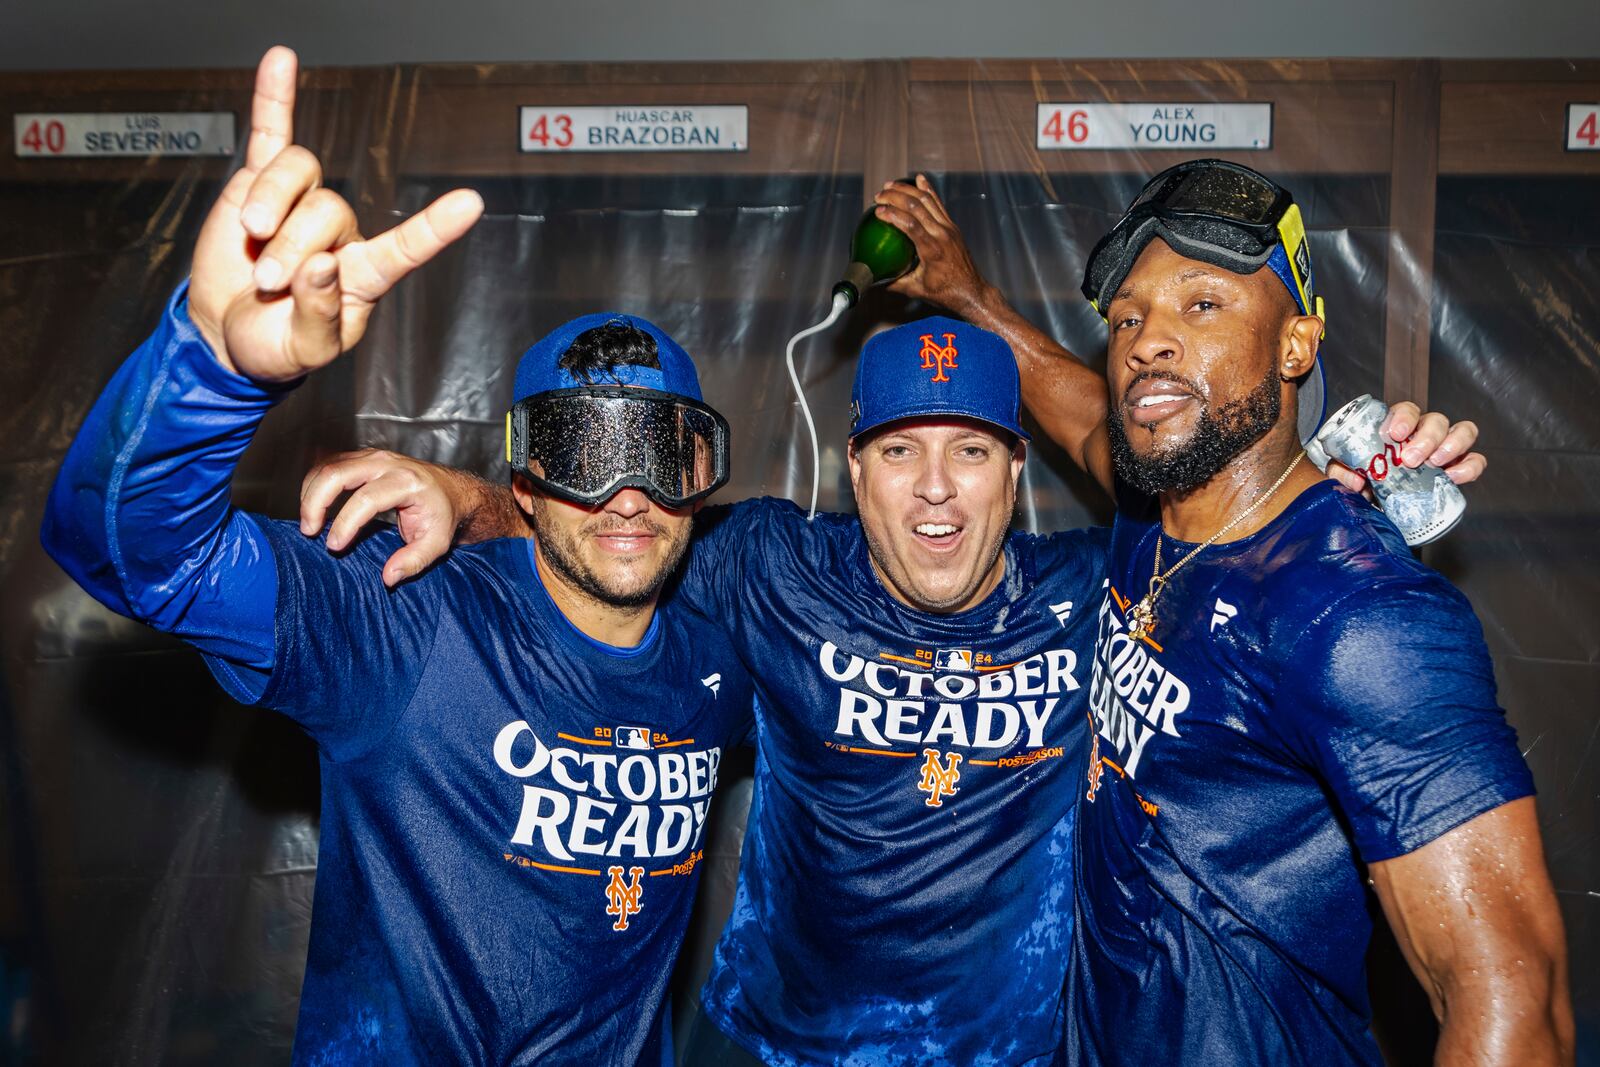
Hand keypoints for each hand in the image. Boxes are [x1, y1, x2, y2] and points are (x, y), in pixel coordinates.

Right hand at [188, 46, 483, 382]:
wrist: (226, 334)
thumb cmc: (276, 346)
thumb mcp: (304, 350)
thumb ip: (319, 314)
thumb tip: (321, 266)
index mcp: (363, 275)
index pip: (405, 248)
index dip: (434, 229)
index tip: (470, 204)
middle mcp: (341, 234)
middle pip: (329, 209)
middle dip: (293, 247)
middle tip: (269, 285)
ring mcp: (301, 204)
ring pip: (299, 175)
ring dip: (271, 205)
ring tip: (253, 244)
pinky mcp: (258, 186)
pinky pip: (270, 134)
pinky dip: (273, 98)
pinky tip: (281, 61)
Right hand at [300, 449, 482, 586]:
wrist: (451, 490)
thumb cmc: (442, 515)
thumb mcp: (437, 543)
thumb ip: (414, 561)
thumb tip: (388, 576)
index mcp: (407, 482)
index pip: (366, 500)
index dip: (346, 524)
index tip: (334, 546)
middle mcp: (388, 463)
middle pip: (338, 473)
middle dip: (315, 502)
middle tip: (309, 531)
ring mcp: (374, 457)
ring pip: (328, 466)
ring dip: (310, 493)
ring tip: (310, 523)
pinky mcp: (363, 457)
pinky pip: (330, 464)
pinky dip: (316, 484)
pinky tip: (314, 506)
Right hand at [871, 175, 993, 316]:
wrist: (971, 291)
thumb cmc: (945, 293)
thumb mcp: (916, 290)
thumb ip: (893, 283)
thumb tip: (873, 279)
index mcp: (932, 250)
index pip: (910, 224)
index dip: (892, 214)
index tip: (877, 211)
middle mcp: (942, 234)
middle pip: (917, 206)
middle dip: (896, 196)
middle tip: (879, 195)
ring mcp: (949, 228)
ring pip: (928, 200)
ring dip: (908, 190)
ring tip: (890, 185)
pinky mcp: (952, 226)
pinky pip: (939, 203)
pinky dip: (928, 190)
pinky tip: (919, 179)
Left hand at [1324, 401, 1485, 491]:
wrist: (1380, 504)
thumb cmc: (1366, 479)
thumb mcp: (1348, 473)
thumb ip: (1343, 472)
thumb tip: (1357, 480)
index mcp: (1398, 427)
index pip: (1406, 409)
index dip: (1403, 418)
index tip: (1394, 434)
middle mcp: (1424, 433)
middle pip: (1436, 420)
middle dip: (1426, 438)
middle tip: (1410, 459)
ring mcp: (1445, 448)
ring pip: (1462, 431)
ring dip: (1452, 445)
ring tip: (1435, 463)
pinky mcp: (1460, 466)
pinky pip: (1475, 460)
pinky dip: (1470, 466)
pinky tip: (1454, 477)